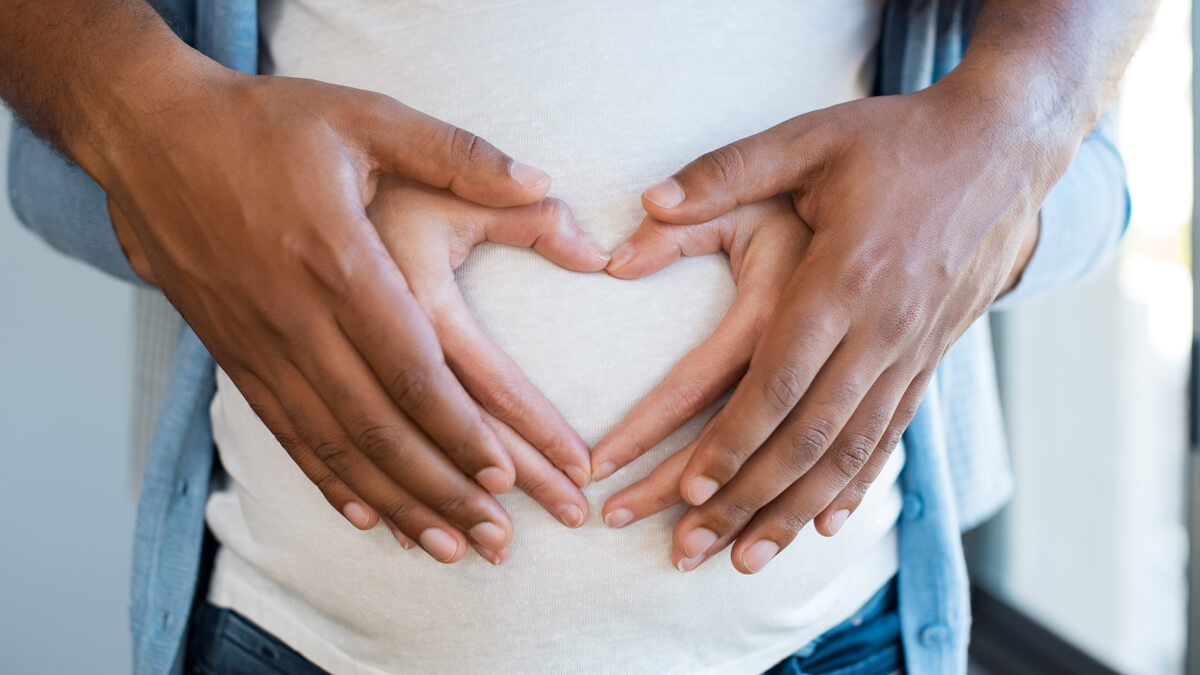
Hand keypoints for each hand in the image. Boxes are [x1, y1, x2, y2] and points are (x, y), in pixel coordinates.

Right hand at [99, 63, 594, 563]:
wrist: (148, 135)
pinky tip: (369, 518)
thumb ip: (457, 153)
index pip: (411, 368)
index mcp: (340, 260)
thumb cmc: (265, 124)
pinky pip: (288, 434)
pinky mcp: (234, 355)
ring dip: (398, 503)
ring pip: (336, 446)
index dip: (459, 429)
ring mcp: (260, 343)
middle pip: (379, 426)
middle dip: (444, 489)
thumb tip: (543, 180)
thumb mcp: (366, 116)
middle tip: (498, 539)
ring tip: (451, 547)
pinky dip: (331, 482)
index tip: (508, 474)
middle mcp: (297, 317)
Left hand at [615, 81, 1044, 573]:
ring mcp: (912, 351)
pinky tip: (826, 524)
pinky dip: (855, 486)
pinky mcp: (930, 358)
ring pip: (849, 452)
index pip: (779, 382)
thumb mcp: (811, 139)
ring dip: (795, 511)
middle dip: (747, 499)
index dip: (733, 440)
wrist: (1005, 149)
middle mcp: (880, 330)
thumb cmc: (899, 142)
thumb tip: (647, 200)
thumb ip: (728, 172)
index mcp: (842, 280)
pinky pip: (890, 436)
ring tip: (745, 559)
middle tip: (691, 547)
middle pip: (808, 436)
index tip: (687, 488)